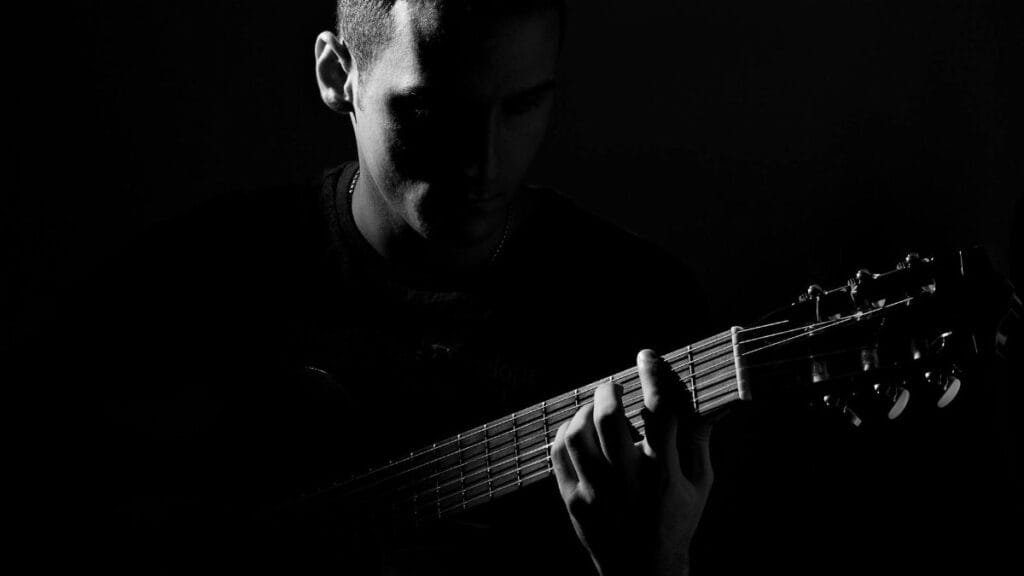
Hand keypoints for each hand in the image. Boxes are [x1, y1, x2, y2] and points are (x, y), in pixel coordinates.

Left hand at [551, 349, 713, 575]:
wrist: (645, 570)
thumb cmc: (676, 521)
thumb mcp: (700, 484)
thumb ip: (699, 440)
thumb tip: (706, 399)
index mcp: (664, 473)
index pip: (658, 412)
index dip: (653, 376)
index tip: (646, 357)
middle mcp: (627, 481)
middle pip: (608, 419)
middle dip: (610, 390)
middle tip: (615, 386)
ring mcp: (596, 492)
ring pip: (577, 435)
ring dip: (585, 411)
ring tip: (597, 409)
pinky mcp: (573, 501)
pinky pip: (558, 454)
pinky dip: (566, 433)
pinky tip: (580, 430)